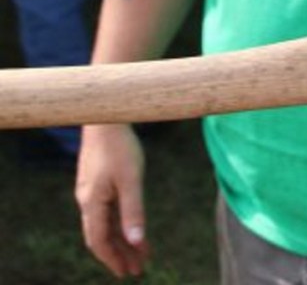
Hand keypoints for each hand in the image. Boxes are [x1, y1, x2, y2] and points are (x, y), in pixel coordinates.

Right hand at [75, 123, 148, 278]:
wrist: (106, 115)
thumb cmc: (120, 146)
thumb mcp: (131, 179)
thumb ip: (133, 211)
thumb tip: (137, 241)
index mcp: (91, 202)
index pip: (99, 241)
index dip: (113, 258)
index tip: (128, 272)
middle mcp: (87, 199)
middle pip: (102, 234)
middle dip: (121, 253)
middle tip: (138, 268)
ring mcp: (91, 189)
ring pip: (106, 222)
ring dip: (122, 238)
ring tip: (141, 251)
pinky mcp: (97, 180)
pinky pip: (107, 208)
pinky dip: (120, 220)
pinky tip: (132, 225)